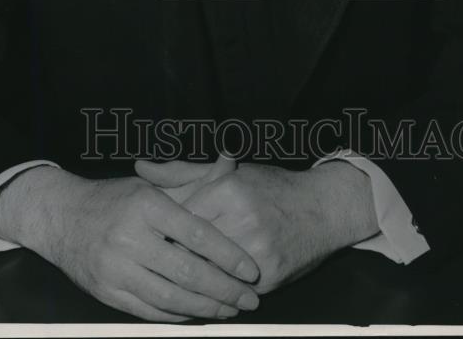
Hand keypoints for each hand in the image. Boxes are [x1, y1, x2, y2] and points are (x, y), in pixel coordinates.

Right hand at [0, 165, 260, 321]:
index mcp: (146, 206)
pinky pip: (150, 311)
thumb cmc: (114, 198)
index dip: (228, 255)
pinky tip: (197, 313)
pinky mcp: (107, 292)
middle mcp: (131, 237)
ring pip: (171, 297)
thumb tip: (230, 163)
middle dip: (223, 289)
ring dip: (205, 308)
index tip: (251, 270)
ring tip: (229, 310)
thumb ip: (192, 183)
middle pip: (187, 271)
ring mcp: (116, 268)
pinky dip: (178, 315)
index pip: (196, 234)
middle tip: (249, 299)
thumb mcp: (150, 185)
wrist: (61, 217)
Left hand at [136, 157, 378, 294]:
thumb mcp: (228, 173)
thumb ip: (181, 172)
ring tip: (173, 283)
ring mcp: (257, 250)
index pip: (180, 217)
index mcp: (228, 189)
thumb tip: (140, 167)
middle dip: (171, 259)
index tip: (148, 239)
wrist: (322, 209)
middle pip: (191, 248)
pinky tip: (204, 295)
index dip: (161, 231)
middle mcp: (242, 219)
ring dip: (191, 281)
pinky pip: (231, 290)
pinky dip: (217, 294)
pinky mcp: (269, 275)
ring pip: (209, 274)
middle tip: (153, 264)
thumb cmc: (270, 186)